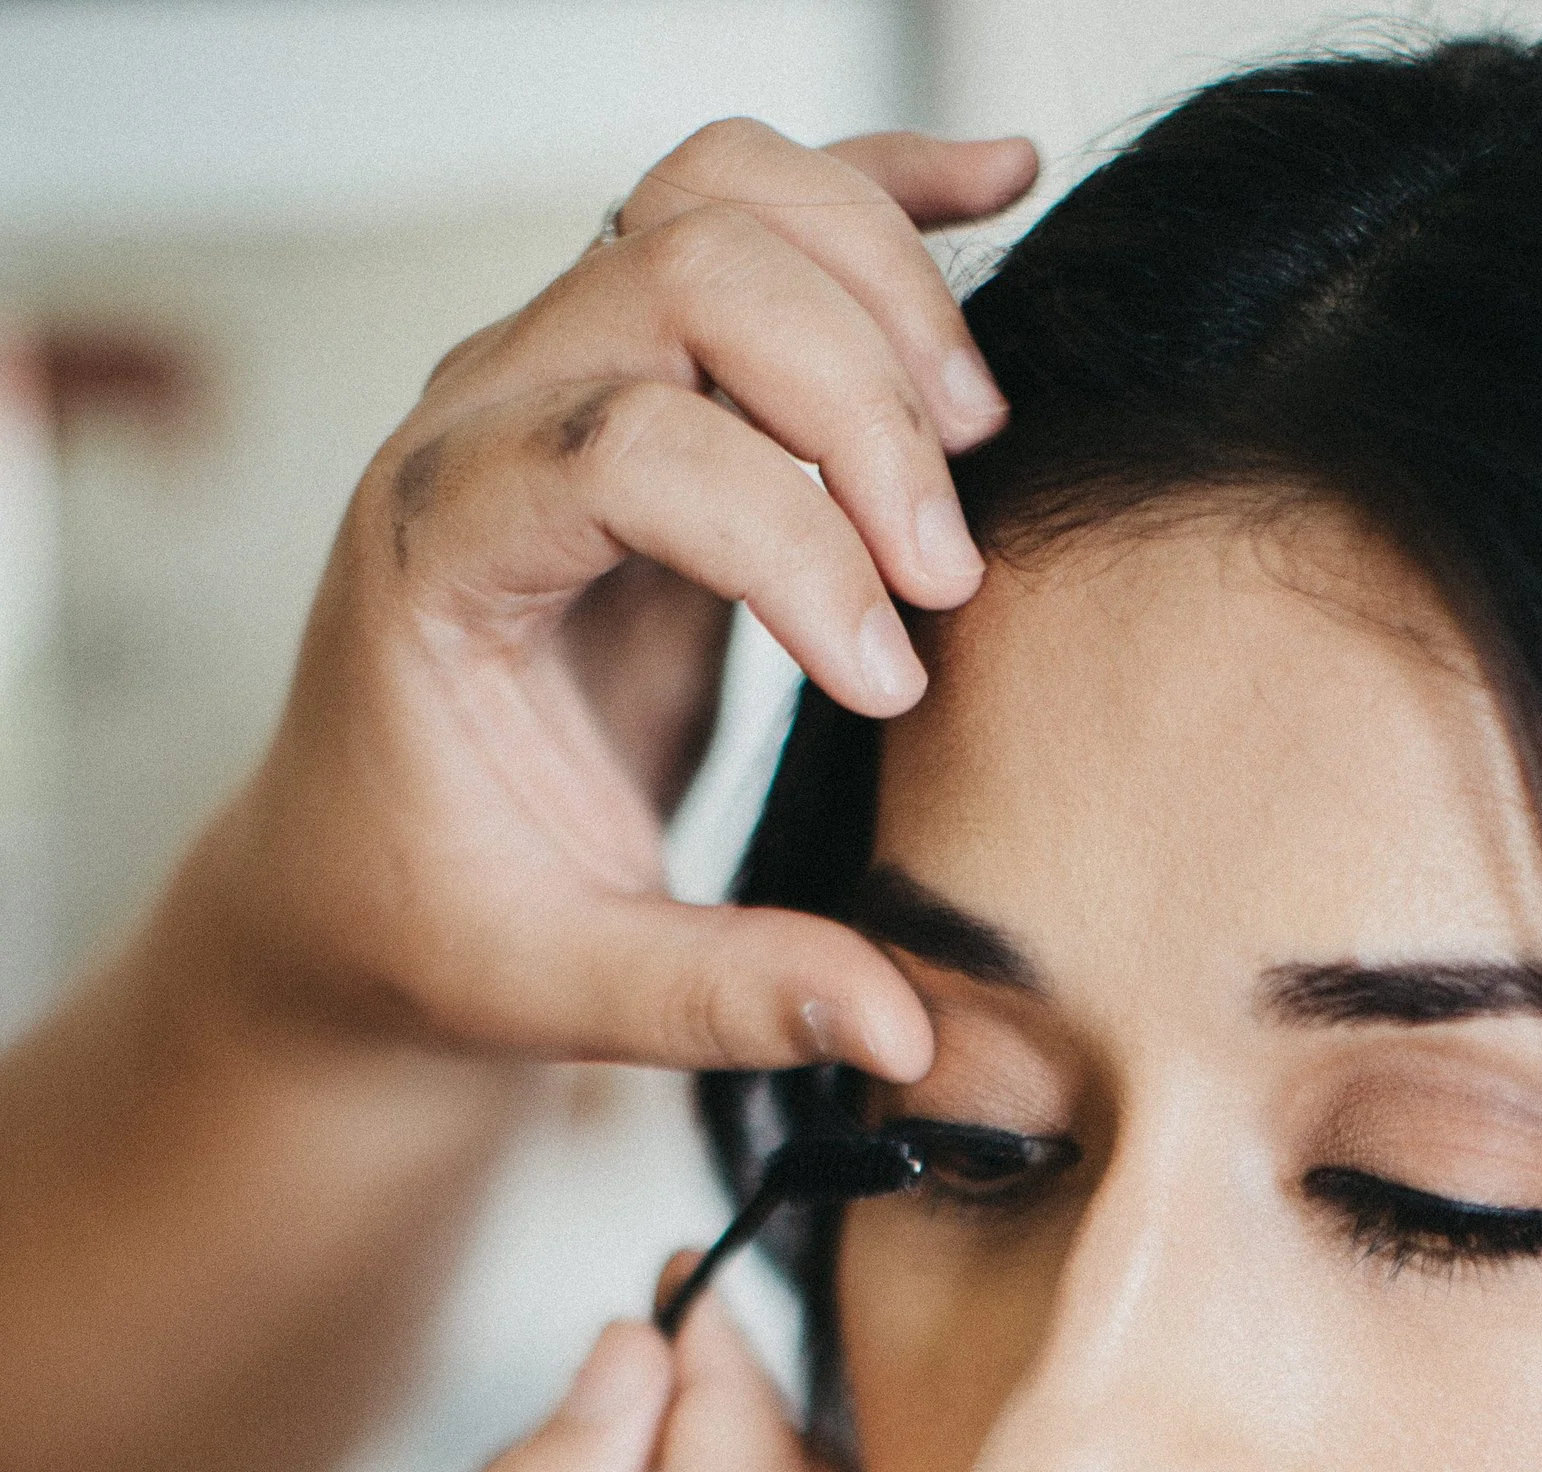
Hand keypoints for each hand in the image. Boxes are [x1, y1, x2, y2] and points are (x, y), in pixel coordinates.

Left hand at [183, 121, 1037, 1079]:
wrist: (353, 874)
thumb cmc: (433, 921)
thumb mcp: (554, 986)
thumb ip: (722, 999)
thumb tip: (903, 1029)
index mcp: (436, 547)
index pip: (630, 447)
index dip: (792, 546)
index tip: (890, 688)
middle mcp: (481, 417)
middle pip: (691, 273)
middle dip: (857, 405)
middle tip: (951, 574)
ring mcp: (555, 372)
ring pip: (723, 203)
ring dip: (879, 288)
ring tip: (978, 440)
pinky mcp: (640, 379)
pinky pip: (752, 222)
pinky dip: (879, 197)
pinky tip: (999, 183)